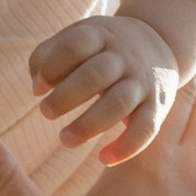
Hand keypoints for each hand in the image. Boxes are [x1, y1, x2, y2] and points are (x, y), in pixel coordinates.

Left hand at [26, 0, 195, 164]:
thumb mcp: (77, 38)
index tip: (40, 87)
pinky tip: (104, 159)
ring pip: (118, 103)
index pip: (75, 45)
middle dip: (66, 96)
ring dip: (89, 125)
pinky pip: (145, 129)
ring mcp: (141, 82)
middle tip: (46, 112)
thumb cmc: (102, 48)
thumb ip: (47, 57)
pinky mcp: (157, 107)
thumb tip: (37, 88)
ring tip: (65, 140)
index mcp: (99, 36)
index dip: (52, 66)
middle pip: (96, 74)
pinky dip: (126, 147)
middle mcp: (123, 57)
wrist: (159, 43)